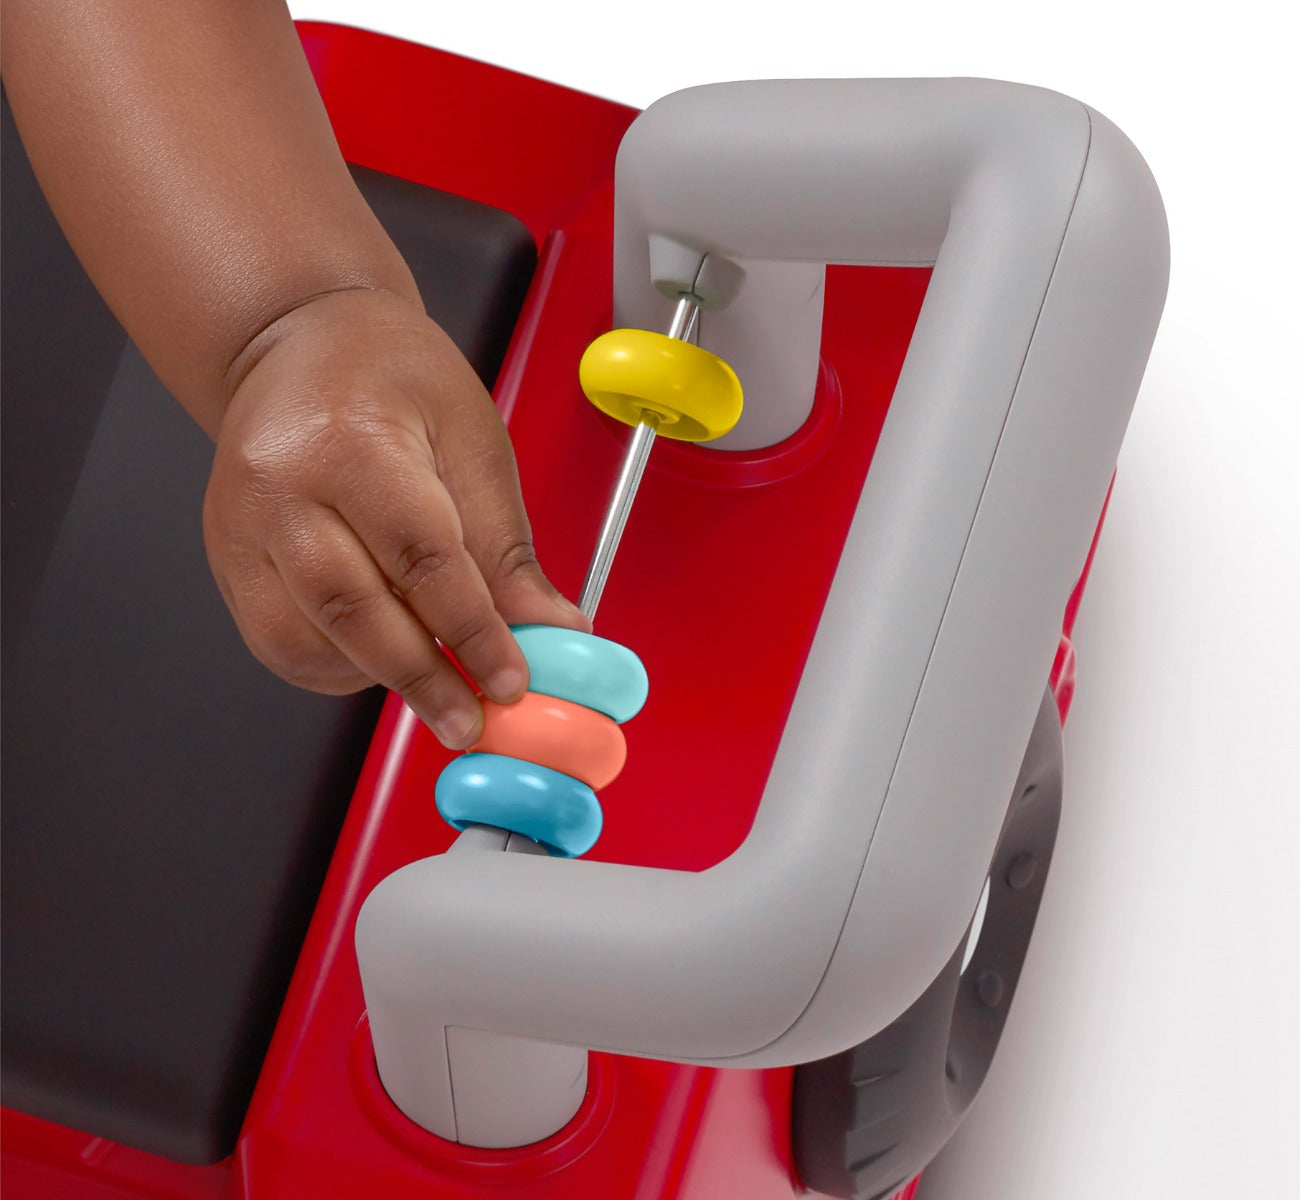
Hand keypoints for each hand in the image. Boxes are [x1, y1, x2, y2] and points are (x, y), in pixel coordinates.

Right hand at [204, 287, 588, 748]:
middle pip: (353, 611)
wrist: (299, 344)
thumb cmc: (389, 374)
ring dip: (379, 678)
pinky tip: (382, 658)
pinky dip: (337, 668)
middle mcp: (277, 487)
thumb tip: (548, 627)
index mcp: (347, 440)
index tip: (511, 679)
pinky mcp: (228, 559)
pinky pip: (279, 642)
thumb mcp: (471, 438)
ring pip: (305, 640)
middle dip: (424, 679)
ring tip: (436, 687)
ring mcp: (240, 528)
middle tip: (472, 719)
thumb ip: (504, 544)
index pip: (419, 557)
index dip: (471, 631)